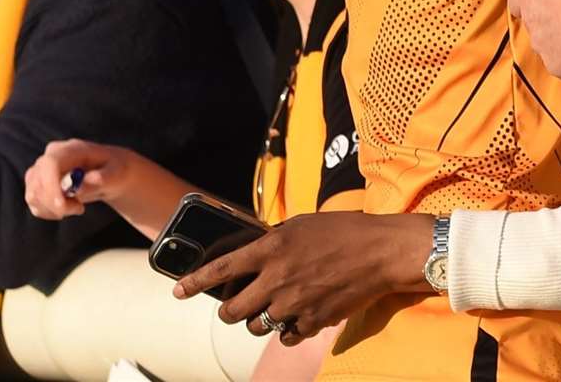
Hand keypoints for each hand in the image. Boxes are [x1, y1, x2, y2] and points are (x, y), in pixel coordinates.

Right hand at [23, 138, 128, 218]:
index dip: (51, 186)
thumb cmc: (116, 171)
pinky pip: (33, 202)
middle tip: (79, 209)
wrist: (111, 174)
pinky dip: (48, 211)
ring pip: (33, 194)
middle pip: (37, 181)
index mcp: (72, 149)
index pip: (50, 164)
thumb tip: (78, 188)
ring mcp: (41, 168)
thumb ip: (101, 179)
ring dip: (53, 209)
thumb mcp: (117, 174)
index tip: (62, 207)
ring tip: (77, 207)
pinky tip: (67, 208)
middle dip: (55, 203)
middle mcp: (51, 155)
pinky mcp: (37, 182)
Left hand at [172, 211, 434, 346]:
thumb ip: (273, 240)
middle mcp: (276, 280)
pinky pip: (286, 336)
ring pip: (257, 326)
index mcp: (271, 250)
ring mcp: (294, 304)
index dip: (194, 283)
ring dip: (258, 320)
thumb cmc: (344, 230)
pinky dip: (287, 329)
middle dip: (228, 311)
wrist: (381, 252)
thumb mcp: (302, 224)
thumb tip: (253, 253)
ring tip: (271, 309)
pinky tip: (296, 316)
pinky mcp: (312, 322)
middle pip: (232, 311)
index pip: (219, 270)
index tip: (179, 290)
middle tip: (235, 306)